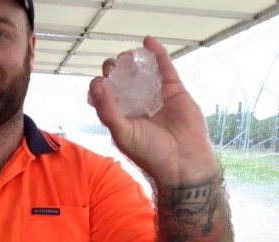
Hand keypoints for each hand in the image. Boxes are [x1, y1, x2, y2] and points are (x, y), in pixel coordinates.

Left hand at [88, 36, 217, 186]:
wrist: (182, 162)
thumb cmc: (150, 153)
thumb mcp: (122, 133)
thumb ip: (107, 111)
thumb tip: (97, 86)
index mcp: (120, 116)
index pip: (105, 95)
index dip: (100, 86)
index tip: (100, 83)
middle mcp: (136, 105)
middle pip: (121, 80)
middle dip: (114, 70)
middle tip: (114, 67)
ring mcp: (155, 97)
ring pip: (142, 72)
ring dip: (132, 61)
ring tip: (127, 57)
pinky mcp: (174, 91)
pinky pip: (165, 68)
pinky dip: (157, 53)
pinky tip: (148, 42)